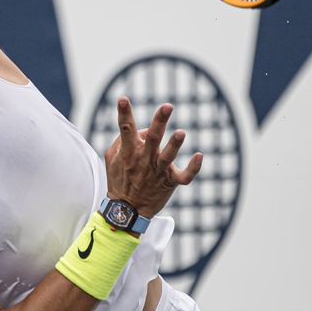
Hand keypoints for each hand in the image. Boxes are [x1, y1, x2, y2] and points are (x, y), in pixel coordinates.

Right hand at [103, 97, 202, 217]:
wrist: (127, 211)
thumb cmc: (119, 180)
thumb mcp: (112, 159)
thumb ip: (122, 140)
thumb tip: (143, 128)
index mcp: (129, 151)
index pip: (125, 128)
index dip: (123, 113)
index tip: (123, 99)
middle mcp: (144, 159)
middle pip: (152, 137)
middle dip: (159, 121)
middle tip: (167, 106)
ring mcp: (157, 171)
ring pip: (167, 156)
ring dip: (174, 144)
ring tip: (181, 133)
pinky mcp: (169, 182)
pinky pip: (184, 176)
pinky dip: (193, 168)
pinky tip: (199, 156)